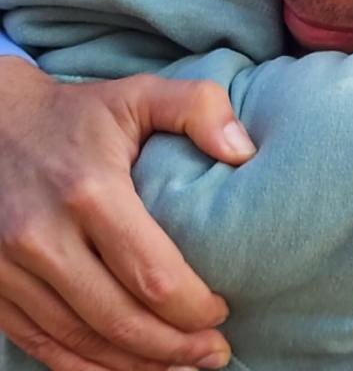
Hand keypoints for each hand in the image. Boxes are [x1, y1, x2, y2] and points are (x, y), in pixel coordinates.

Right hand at [0, 57, 255, 369]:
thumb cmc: (80, 114)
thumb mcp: (141, 94)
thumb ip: (199, 108)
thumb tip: (244, 152)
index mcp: (89, 192)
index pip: (152, 275)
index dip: (194, 306)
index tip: (223, 309)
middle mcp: (42, 237)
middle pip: (119, 319)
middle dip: (175, 346)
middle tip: (214, 352)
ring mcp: (9, 268)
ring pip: (81, 341)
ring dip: (137, 365)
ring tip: (183, 364)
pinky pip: (42, 344)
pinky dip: (88, 367)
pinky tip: (129, 369)